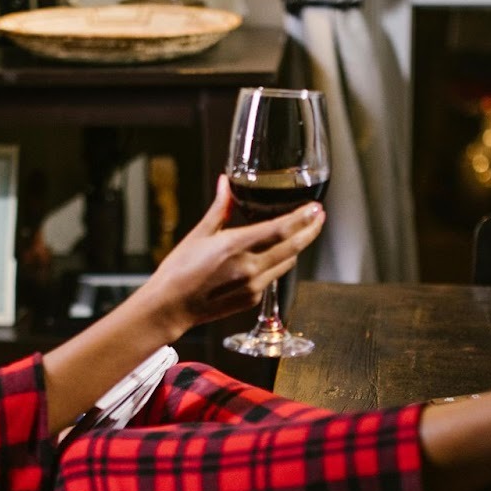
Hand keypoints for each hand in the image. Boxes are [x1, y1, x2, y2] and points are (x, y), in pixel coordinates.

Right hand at [139, 175, 325, 337]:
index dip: (302, 218)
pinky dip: (278, 263)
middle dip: (310, 230)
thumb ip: (219, 208)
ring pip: (287, 262)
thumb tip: (225, 183)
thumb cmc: (179, 270)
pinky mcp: (252, 299)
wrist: (170, 307)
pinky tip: (275, 255)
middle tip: (319, 217)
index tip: (315, 208)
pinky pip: (274, 277)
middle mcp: (249, 267)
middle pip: (293, 247)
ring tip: (301, 232)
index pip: (280, 229)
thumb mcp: (199, 234)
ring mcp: (253, 286)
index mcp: (236, 246)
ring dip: (296, 247)